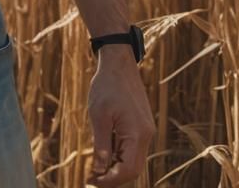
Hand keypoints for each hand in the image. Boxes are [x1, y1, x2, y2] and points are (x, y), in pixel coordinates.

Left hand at [85, 49, 154, 185]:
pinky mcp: (141, 125)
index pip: (128, 170)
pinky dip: (120, 154)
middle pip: (134, 169)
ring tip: (95, 166)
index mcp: (137, 134)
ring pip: (134, 159)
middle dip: (114, 177)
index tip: (92, 181)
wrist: (118, 62)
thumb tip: (99, 170)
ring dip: (116, 166)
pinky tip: (105, 151)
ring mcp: (145, 130)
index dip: (110, 180)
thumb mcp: (99, 116)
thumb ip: (101, 145)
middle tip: (93, 178)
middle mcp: (146, 135)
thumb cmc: (106, 86)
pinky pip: (133, 147)